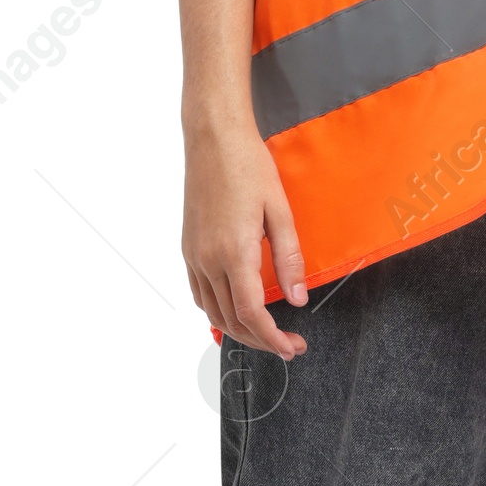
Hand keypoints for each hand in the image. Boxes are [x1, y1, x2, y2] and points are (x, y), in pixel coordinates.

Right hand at [183, 118, 308, 356]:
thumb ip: (289, 259)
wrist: (213, 138)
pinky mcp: (188, 248)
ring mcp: (194, 255)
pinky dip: (217, 311)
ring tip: (266, 334)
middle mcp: (208, 260)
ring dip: (239, 331)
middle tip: (289, 346)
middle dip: (261, 340)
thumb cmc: (248, 166)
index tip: (292, 347)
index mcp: (234, 253)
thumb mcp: (279, 211)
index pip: (251, 313)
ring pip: (212, 311)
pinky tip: (235, 310)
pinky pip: (199, 293)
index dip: (272, 338)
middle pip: (231, 320)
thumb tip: (298, 299)